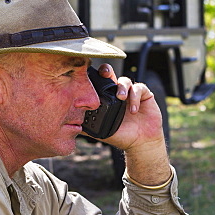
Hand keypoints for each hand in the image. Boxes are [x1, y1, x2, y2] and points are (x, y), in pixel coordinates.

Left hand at [93, 64, 171, 185]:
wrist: (140, 144)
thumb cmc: (122, 136)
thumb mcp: (101, 132)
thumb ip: (87, 127)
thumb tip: (69, 126)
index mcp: (107, 98)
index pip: (99, 83)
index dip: (94, 77)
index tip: (88, 77)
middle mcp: (118, 93)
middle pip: (111, 74)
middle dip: (107, 70)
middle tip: (105, 73)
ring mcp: (131, 93)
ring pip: (125, 80)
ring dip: (122, 87)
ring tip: (121, 98)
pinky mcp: (145, 95)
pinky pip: (139, 88)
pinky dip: (135, 97)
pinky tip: (133, 110)